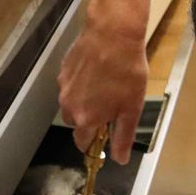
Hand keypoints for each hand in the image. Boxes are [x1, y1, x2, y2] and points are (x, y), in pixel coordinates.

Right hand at [57, 22, 147, 153]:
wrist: (112, 34)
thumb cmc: (126, 73)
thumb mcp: (131, 108)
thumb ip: (122, 137)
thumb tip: (119, 160)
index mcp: (85, 119)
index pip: (82, 143)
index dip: (94, 143)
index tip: (105, 136)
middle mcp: (68, 106)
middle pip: (76, 123)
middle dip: (89, 121)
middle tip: (111, 107)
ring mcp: (63, 87)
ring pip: (72, 103)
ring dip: (84, 102)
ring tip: (105, 87)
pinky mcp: (63, 70)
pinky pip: (70, 85)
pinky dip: (81, 85)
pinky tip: (97, 73)